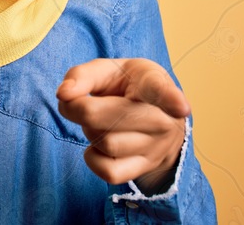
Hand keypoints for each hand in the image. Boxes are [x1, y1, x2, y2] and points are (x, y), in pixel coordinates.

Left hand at [56, 58, 189, 194]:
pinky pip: (109, 172)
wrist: (152, 113)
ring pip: (107, 143)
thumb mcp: (108, 70)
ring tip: (99, 120)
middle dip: (81, 108)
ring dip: (89, 131)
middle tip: (76, 101)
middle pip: (111, 118)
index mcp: (153, 83)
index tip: (181, 107)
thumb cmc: (126, 87)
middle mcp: (162, 118)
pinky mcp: (145, 167)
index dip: (170, 98)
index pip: (161, 90)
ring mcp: (156, 146)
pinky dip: (92, 158)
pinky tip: (98, 144)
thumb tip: (63, 94)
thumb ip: (82, 75)